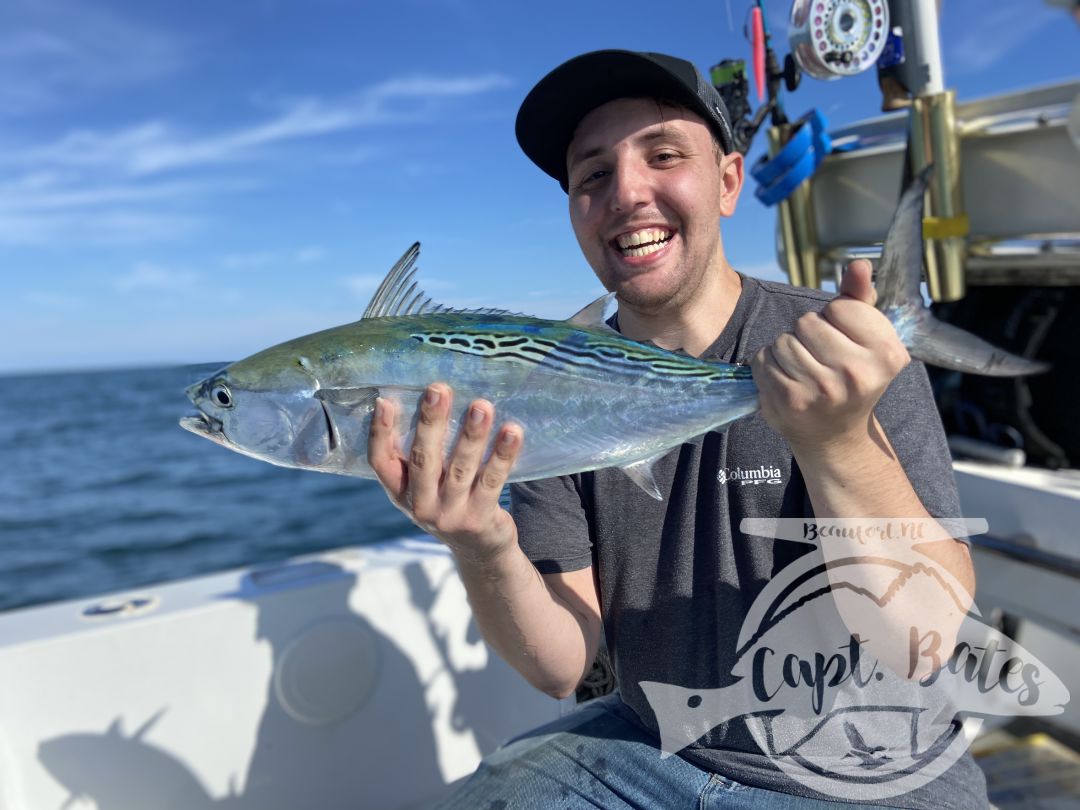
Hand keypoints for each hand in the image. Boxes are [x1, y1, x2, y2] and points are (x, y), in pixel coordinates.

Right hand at [367, 382, 522, 563]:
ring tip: (481, 406)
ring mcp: (450, 515)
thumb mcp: (426, 486)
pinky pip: (493, 480)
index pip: (380, 462)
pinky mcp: (480, 518)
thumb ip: (421, 454)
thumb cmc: (450, 502)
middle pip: (423, 459)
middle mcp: (421, 506)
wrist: (480, 551)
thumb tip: (430, 399)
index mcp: (401, 493)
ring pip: (461, 468)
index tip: (385, 402)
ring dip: (471, 435)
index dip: (379, 433)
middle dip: (431, 422)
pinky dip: (502, 455)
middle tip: (438, 390)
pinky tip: (512, 431)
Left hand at [750, 259, 909, 453]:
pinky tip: (787, 380)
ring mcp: (821, 390)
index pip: (839, 307)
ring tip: (804, 369)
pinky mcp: (789, 401)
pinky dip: (768, 365)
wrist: (835, 434)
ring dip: (786, 350)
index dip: (834, 318)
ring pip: (783, 341)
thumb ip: (861, 298)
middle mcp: (857, 374)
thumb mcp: (866, 338)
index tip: (843, 340)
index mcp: (886, 354)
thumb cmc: (850, 375)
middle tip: (820, 358)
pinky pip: (764, 360)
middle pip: (807, 322)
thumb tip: (860, 264)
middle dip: (808, 334)